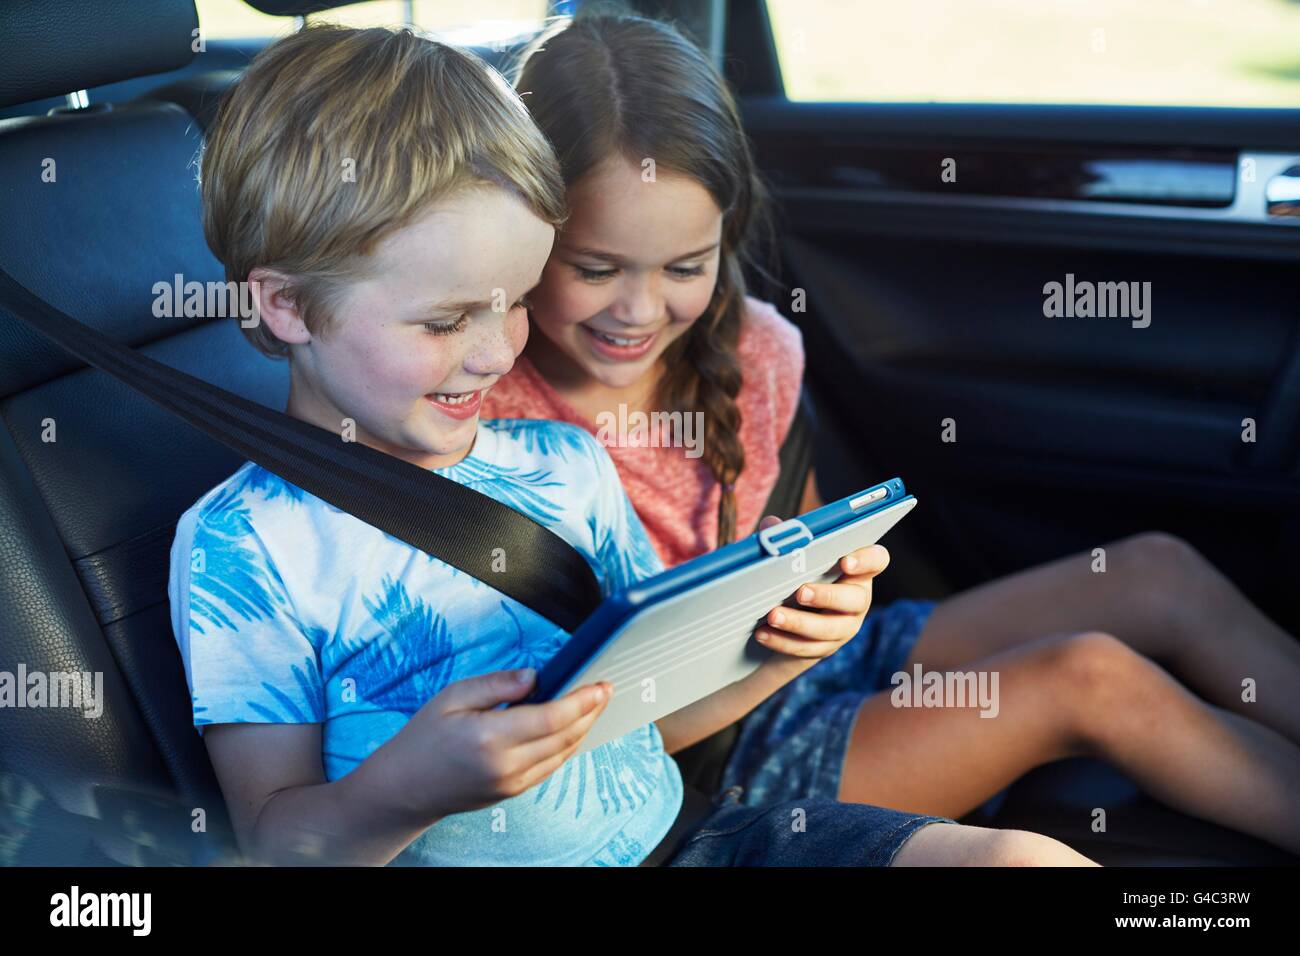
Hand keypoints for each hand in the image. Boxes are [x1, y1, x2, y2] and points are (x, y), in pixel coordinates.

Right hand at [390, 669, 611, 819]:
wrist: (403, 788)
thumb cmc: (423, 738)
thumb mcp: (452, 697)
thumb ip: (496, 684)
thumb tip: (535, 676)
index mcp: (490, 737)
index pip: (552, 718)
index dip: (583, 700)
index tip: (601, 684)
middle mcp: (506, 766)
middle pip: (566, 736)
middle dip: (591, 711)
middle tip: (606, 688)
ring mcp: (512, 784)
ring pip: (563, 753)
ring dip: (585, 728)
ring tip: (595, 704)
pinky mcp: (513, 792)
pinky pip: (551, 766)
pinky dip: (568, 744)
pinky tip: (574, 727)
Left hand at [752, 514, 889, 664]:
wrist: (791, 616)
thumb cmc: (798, 573)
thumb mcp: (794, 554)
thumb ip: (786, 536)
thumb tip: (771, 526)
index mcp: (857, 569)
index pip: (876, 560)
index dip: (865, 560)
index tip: (845, 561)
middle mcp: (858, 599)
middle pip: (854, 599)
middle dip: (827, 596)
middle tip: (801, 591)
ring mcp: (845, 626)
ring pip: (828, 628)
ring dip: (798, 623)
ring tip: (773, 615)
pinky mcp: (826, 647)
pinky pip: (808, 648)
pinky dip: (783, 641)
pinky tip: (763, 633)